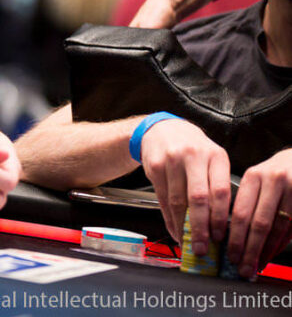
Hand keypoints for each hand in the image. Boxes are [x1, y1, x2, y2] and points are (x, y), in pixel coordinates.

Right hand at [138, 119, 229, 253]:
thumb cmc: (191, 148)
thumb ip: (216, 183)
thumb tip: (220, 224)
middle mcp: (193, 156)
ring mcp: (172, 160)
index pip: (220, 191)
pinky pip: (163, 199)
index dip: (219, 217)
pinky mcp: (155, 166)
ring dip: (182, 226)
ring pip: (178, 201)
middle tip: (203, 247)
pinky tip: (174, 228)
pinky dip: (169, 218)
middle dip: (201, 227)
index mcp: (215, 155)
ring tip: (187, 242)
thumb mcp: (210, 158)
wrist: (161, 129)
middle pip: (198, 198)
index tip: (220, 236)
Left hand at [226, 148, 291, 277]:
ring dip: (266, 250)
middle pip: (258, 223)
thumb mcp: (257, 179)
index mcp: (253, 176)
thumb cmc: (275, 173)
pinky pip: (291, 228)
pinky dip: (279, 244)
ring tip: (256, 265)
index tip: (227, 253)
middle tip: (241, 266)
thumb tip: (229, 235)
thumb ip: (245, 202)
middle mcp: (273, 181)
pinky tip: (270, 254)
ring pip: (277, 228)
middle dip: (249, 249)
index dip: (233, 236)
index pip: (240, 212)